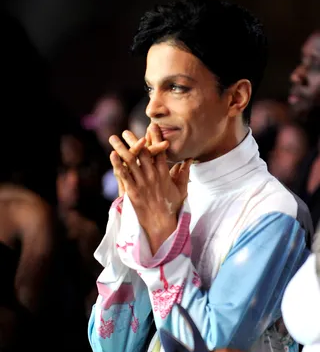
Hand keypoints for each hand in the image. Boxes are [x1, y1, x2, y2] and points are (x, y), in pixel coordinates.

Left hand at [109, 125, 191, 253]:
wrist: (161, 225)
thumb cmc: (171, 209)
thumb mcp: (181, 191)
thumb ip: (184, 174)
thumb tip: (189, 160)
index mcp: (164, 175)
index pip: (159, 152)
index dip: (155, 138)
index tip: (151, 126)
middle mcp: (153, 176)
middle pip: (143, 153)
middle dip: (134, 140)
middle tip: (126, 132)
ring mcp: (143, 183)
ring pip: (131, 161)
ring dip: (121, 148)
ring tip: (113, 138)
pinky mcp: (133, 192)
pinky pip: (124, 175)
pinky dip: (118, 164)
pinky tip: (112, 155)